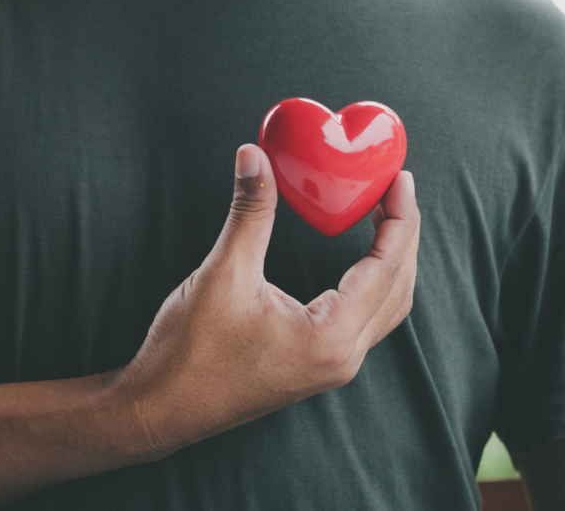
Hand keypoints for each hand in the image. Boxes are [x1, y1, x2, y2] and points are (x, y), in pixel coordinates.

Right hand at [111, 144, 419, 455]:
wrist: (161, 408)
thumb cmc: (189, 353)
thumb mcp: (222, 274)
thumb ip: (249, 213)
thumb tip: (254, 156)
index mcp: (331, 337)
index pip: (387, 268)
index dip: (399, 218)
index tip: (399, 179)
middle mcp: (342, 357)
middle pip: (398, 288)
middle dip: (403, 235)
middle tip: (396, 189)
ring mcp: (330, 367)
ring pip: (385, 309)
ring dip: (391, 262)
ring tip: (383, 217)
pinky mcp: (314, 367)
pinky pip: (363, 321)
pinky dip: (371, 284)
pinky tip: (356, 261)